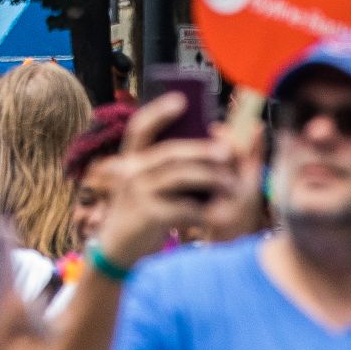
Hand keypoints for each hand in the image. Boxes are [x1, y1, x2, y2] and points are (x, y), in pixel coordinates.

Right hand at [95, 94, 240, 266]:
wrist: (118, 250)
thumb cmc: (140, 212)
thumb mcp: (146, 186)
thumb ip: (166, 168)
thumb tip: (206, 150)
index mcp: (131, 159)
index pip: (139, 127)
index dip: (159, 112)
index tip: (181, 99)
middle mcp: (131, 172)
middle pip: (170, 152)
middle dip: (202, 150)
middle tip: (228, 151)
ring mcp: (137, 193)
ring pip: (179, 177)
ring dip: (210, 178)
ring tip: (231, 183)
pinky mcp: (147, 215)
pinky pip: (182, 207)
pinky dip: (204, 209)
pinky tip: (219, 212)